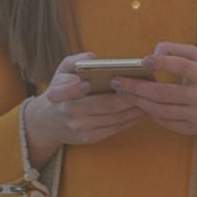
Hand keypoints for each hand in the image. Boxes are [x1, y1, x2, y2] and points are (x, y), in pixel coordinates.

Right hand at [22, 61, 153, 154]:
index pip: (75, 89)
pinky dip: (131, 120)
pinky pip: (115, 129)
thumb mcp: (61, 71)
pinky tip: (142, 111)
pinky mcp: (89, 138)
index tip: (114, 79)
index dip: (99, 86)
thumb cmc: (60, 89)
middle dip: (129, 97)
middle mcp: (69, 112)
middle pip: (106, 105)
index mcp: (59, 93)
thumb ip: (75, 60)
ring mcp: (80, 128)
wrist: (47, 122)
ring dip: (135, 109)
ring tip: (150, 98)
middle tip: (147, 87)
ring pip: (115, 118)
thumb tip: (93, 58)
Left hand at [132, 40, 196, 140]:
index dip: (163, 62)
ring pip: (161, 111)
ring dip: (139, 102)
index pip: (183, 67)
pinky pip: (166, 123)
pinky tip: (140, 105)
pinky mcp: (192, 129)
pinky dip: (150, 114)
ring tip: (123, 93)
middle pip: (165, 94)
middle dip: (137, 88)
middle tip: (117, 82)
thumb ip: (177, 50)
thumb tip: (153, 53)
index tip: (143, 60)